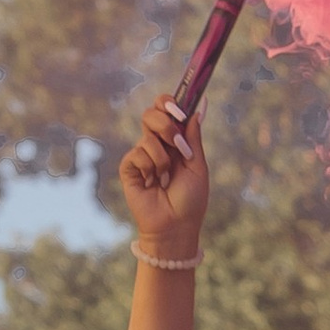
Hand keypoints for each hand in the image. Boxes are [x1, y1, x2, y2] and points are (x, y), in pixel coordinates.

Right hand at [120, 97, 210, 249]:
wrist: (176, 226)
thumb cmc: (190, 200)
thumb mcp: (197, 165)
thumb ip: (193, 136)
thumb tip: (200, 105)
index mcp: (174, 140)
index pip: (166, 110)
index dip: (170, 103)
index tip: (180, 109)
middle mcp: (156, 144)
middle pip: (152, 114)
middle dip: (167, 126)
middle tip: (178, 146)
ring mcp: (141, 155)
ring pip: (148, 137)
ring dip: (163, 158)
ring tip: (166, 178)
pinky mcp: (129, 168)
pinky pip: (137, 154)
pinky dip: (149, 168)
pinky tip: (151, 183)